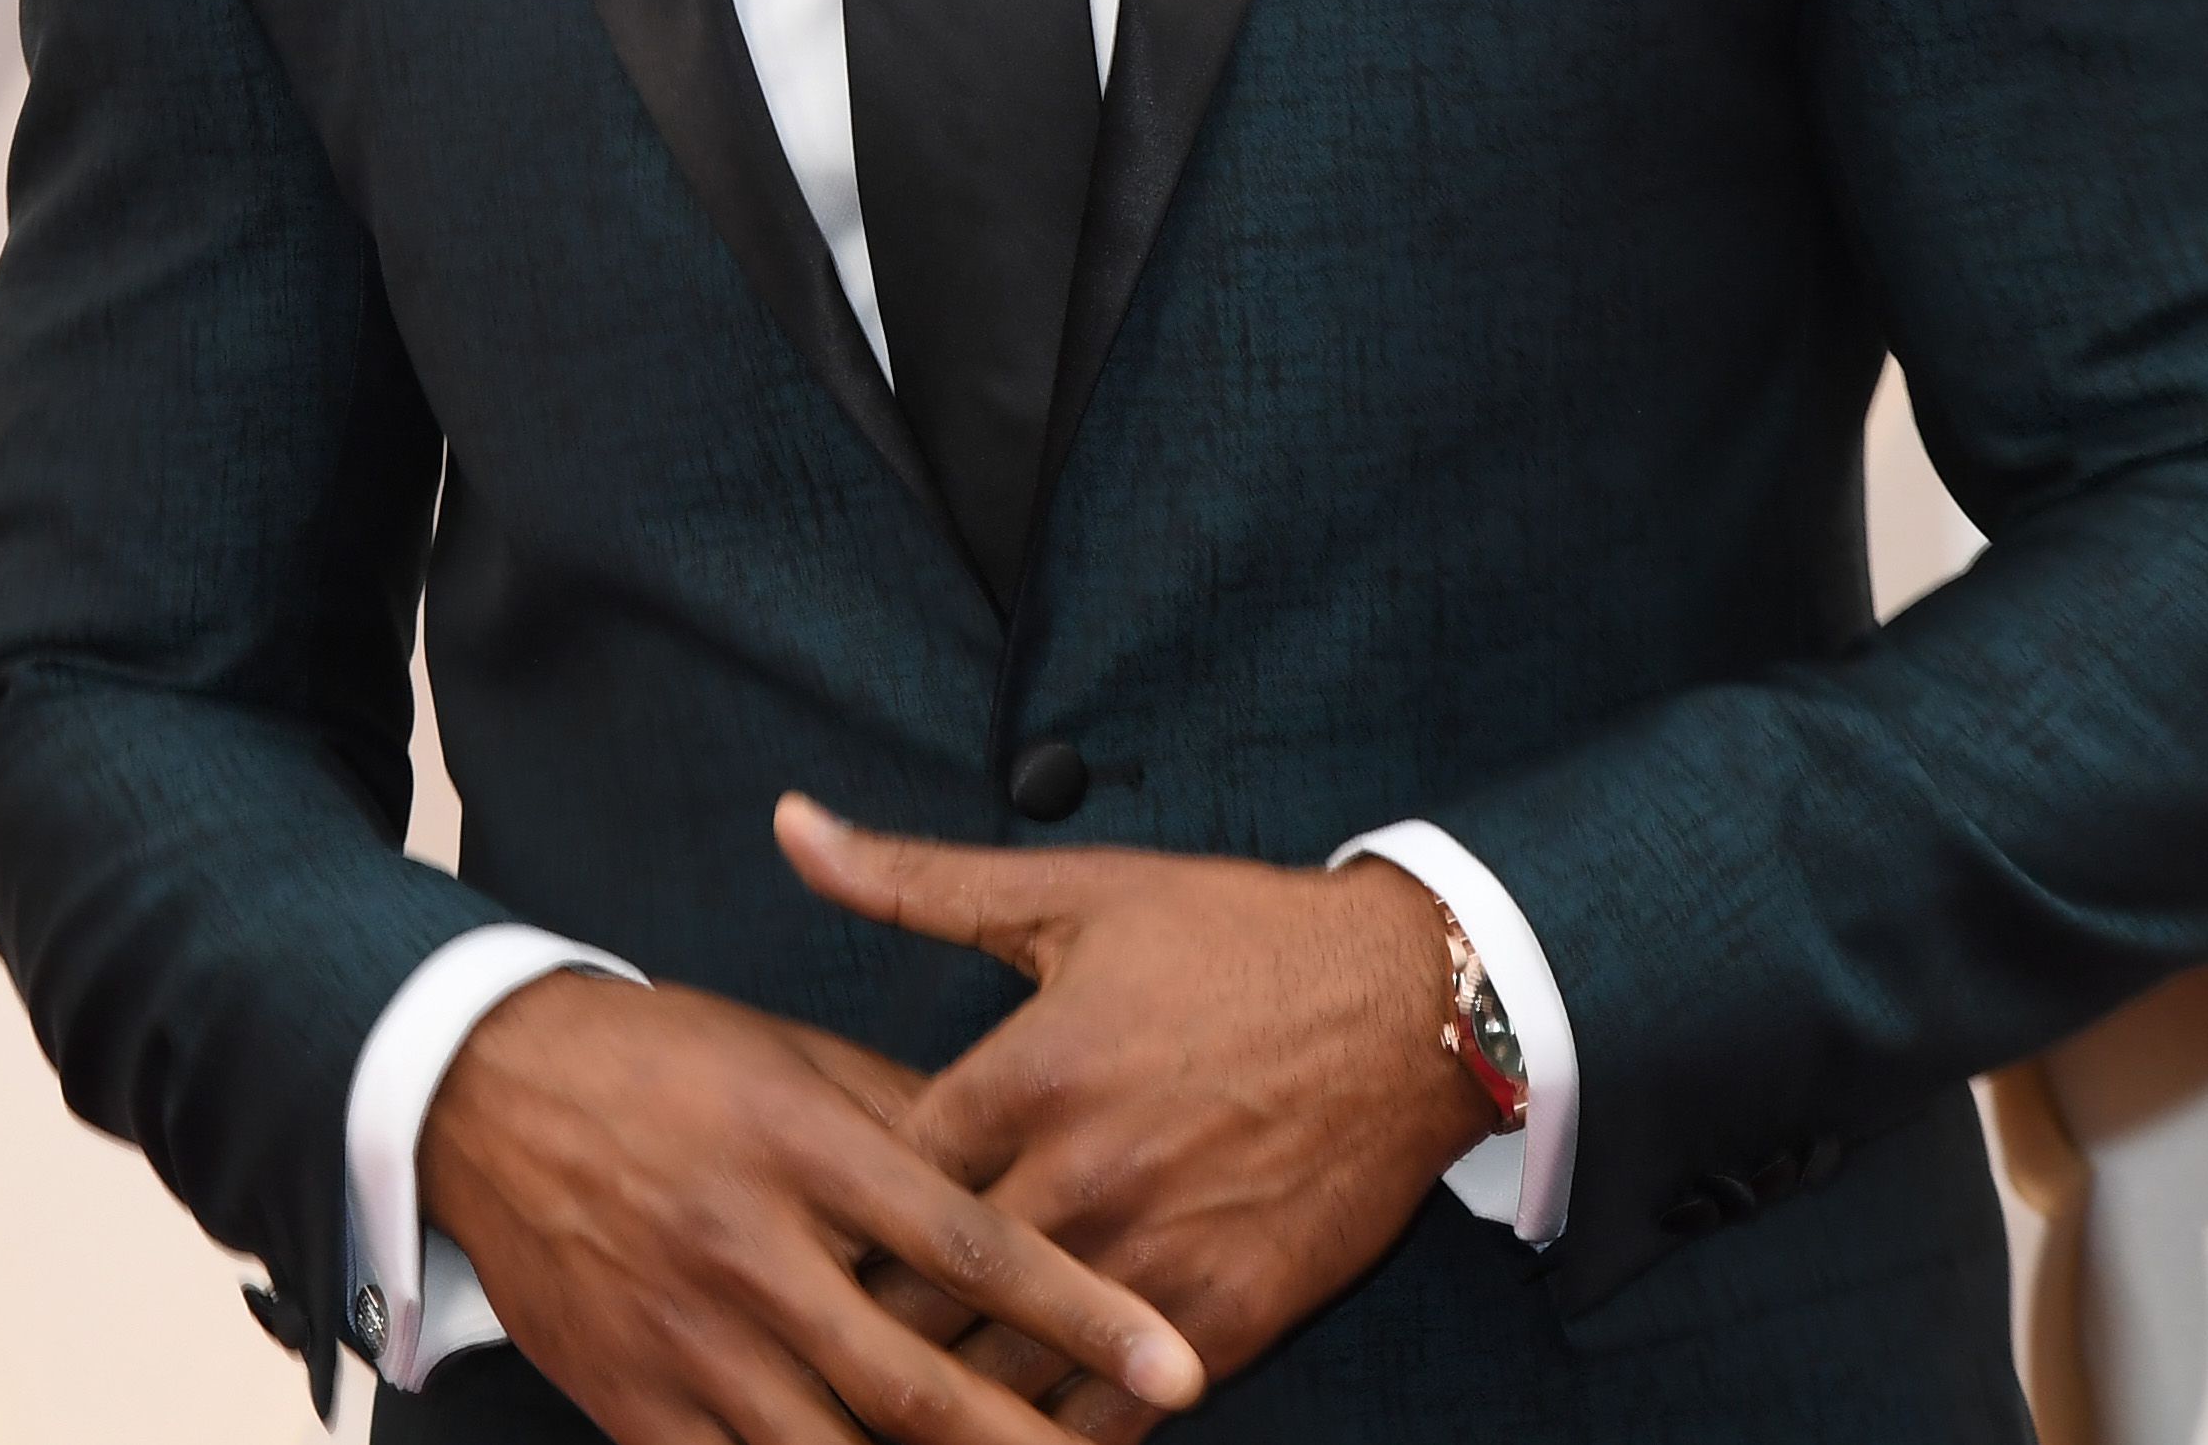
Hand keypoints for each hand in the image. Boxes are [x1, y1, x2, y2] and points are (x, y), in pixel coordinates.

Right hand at [418, 968, 1205, 1443]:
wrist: (479, 1090)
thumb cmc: (659, 1059)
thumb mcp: (790, 1052)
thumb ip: (911, 1114)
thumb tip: (1028, 1163)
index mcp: (803, 1144)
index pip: (970, 1243)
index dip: (1081, 1311)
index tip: (1175, 1363)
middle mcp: (749, 1249)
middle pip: (914, 1379)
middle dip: (1032, 1444)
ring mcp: (687, 1338)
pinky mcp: (634, 1402)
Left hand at [777, 794, 1498, 1437]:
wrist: (1416, 1005)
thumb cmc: (1238, 940)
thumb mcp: (1072, 894)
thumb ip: (915, 879)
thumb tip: (792, 824)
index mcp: (1027, 1075)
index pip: (877, 1177)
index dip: (829, 1209)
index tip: (792, 1228)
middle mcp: (1080, 1176)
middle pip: (921, 1289)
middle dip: (860, 1318)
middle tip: (808, 1340)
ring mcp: (1154, 1256)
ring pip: (1003, 1365)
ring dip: (937, 1392)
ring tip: (878, 1406)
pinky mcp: (1224, 1318)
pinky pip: (1110, 1413)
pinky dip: (1047, 1433)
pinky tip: (1003, 1435)